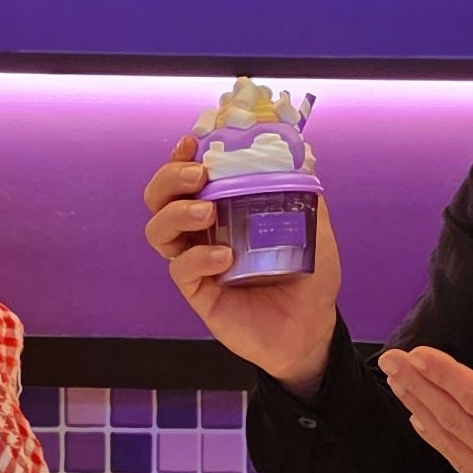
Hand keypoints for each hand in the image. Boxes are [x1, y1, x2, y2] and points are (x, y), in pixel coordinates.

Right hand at [143, 136, 341, 394]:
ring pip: (158, 230)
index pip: (187, 177)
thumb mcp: (315, 230)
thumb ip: (304, 196)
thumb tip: (302, 156)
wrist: (312, 330)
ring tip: (207, 211)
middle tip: (198, 176)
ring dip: (176, 213)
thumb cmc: (309, 278)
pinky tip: (224, 257)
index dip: (180, 157)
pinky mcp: (198, 292)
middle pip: (159, 198)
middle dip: (169, 179)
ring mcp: (196, 261)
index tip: (191, 142)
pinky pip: (181, 269)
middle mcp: (202, 231)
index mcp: (224, 209)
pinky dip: (197, 257)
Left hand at [380, 316, 472, 472]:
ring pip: (454, 444)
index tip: (418, 354)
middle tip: (390, 362)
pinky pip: (464, 466)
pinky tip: (422, 425)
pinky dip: (440, 443)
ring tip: (397, 386)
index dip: (446, 375)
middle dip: (420, 387)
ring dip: (423, 412)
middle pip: (455, 420)